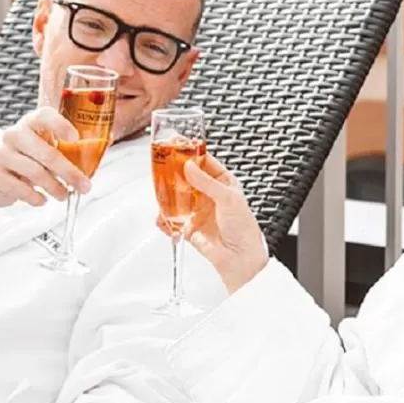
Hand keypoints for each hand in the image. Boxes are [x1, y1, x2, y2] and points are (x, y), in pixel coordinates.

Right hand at [0, 106, 91, 208]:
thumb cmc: (24, 158)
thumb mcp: (41, 147)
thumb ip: (63, 148)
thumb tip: (98, 154)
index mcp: (29, 123)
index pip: (43, 116)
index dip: (60, 125)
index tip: (75, 138)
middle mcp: (13, 135)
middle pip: (46, 153)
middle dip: (69, 172)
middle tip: (84, 186)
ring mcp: (1, 155)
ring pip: (35, 173)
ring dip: (55, 188)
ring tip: (64, 195)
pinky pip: (21, 190)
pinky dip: (36, 198)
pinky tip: (42, 200)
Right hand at [158, 155, 267, 294]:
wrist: (240, 259)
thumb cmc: (243, 228)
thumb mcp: (228, 198)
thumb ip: (206, 182)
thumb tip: (189, 166)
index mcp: (223, 182)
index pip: (203, 162)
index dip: (190, 152)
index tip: (176, 143)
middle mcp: (209, 194)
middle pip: (186, 177)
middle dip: (173, 171)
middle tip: (161, 163)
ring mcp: (197, 210)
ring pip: (176, 196)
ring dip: (167, 193)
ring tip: (159, 190)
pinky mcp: (189, 226)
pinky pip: (172, 219)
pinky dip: (165, 218)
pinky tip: (163, 216)